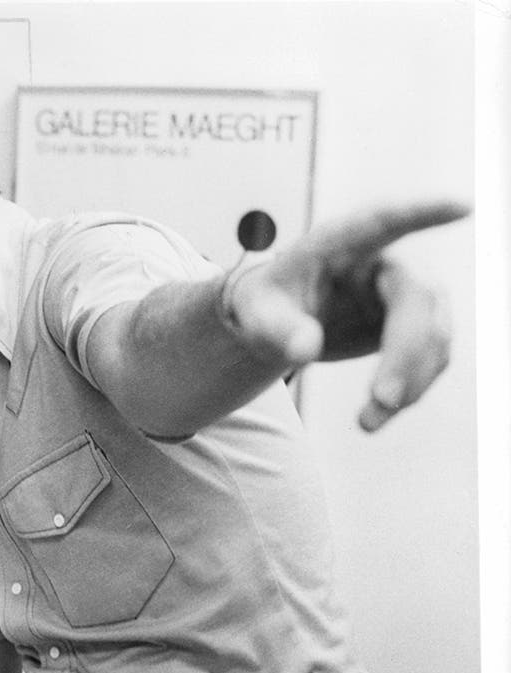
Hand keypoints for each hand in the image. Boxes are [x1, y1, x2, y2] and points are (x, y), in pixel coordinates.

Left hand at [225, 200, 469, 431]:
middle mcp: (381, 260)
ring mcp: (404, 291)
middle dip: (406, 352)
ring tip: (367, 421)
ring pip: (434, 333)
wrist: (278, 322)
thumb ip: (277, 328)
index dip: (422, 212)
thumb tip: (304, 349)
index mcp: (338, 243)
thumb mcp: (257, 314)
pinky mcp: (416, 323)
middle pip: (416, 298)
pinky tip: (378, 412)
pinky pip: (432, 357)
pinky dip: (411, 388)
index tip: (461, 206)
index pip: (383, 220)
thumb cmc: (266, 304)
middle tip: (382, 399)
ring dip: (410, 381)